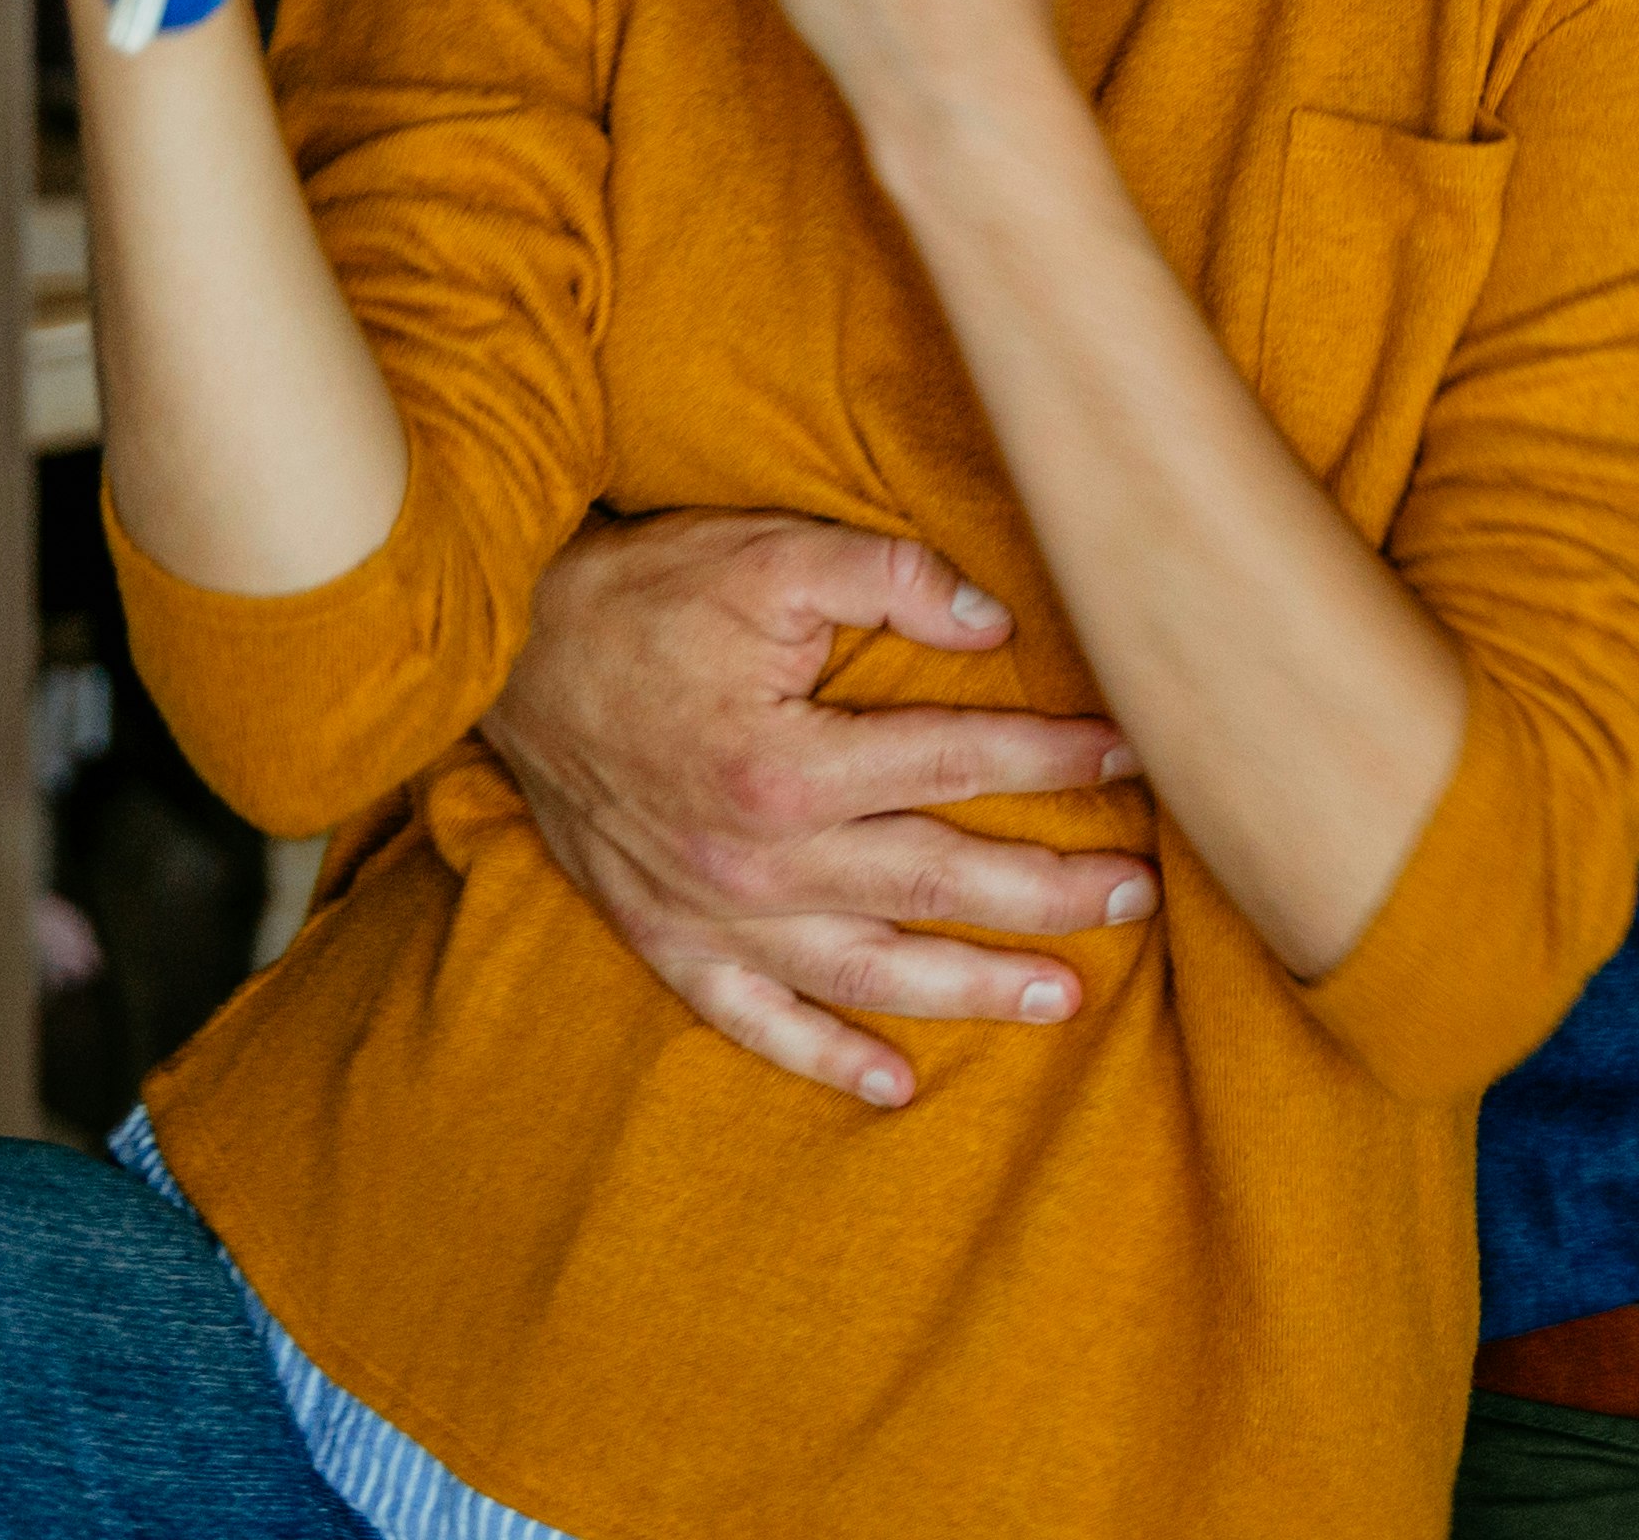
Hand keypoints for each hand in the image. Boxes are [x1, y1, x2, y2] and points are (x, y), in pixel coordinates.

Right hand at [485, 508, 1158, 1108]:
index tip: (1131, 756)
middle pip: (935, 882)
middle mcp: (758, 860)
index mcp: (789, 764)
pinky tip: (894, 1084)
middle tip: (1136, 897)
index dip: (1054, 759)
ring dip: (970, 990)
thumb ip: (886, 576)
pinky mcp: (667, 938)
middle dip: (1047, 892)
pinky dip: (824, 1059)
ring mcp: (711, 913)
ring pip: (868, 972)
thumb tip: (995, 618)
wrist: (503, 651)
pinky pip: (755, 1020)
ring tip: (1062, 997)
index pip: (958, 764)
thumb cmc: (644, 595)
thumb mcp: (767, 554)